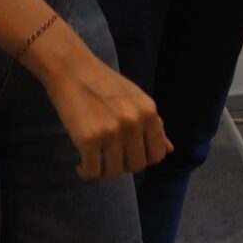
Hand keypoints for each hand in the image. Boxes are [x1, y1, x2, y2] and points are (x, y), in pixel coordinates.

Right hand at [31, 38, 171, 179]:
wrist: (73, 69)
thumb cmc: (104, 83)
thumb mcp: (136, 99)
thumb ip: (153, 124)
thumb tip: (169, 149)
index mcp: (149, 111)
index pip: (157, 154)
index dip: (144, 160)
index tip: (129, 156)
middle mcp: (134, 122)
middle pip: (136, 166)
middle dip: (123, 166)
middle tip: (109, 157)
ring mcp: (112, 132)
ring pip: (114, 173)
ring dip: (103, 172)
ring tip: (94, 162)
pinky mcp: (88, 139)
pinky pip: (92, 172)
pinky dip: (85, 173)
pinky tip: (80, 165)